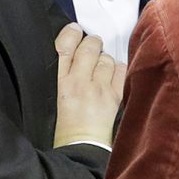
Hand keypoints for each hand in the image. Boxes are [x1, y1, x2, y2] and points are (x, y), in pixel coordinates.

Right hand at [53, 24, 122, 148]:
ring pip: (107, 58)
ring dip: (105, 60)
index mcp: (60, 82)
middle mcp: (79, 82)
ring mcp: (98, 89)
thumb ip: (66, 72)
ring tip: (101, 69)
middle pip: (90, 46)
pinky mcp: (114, 97)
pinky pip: (121, 70)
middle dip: (92, 44)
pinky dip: (118, 69)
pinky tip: (113, 76)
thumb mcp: (57, 95)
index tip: (75, 31)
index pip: (64, 46)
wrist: (81, 147)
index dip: (71, 33)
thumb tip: (77, 50)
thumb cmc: (67, 124)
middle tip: (92, 50)